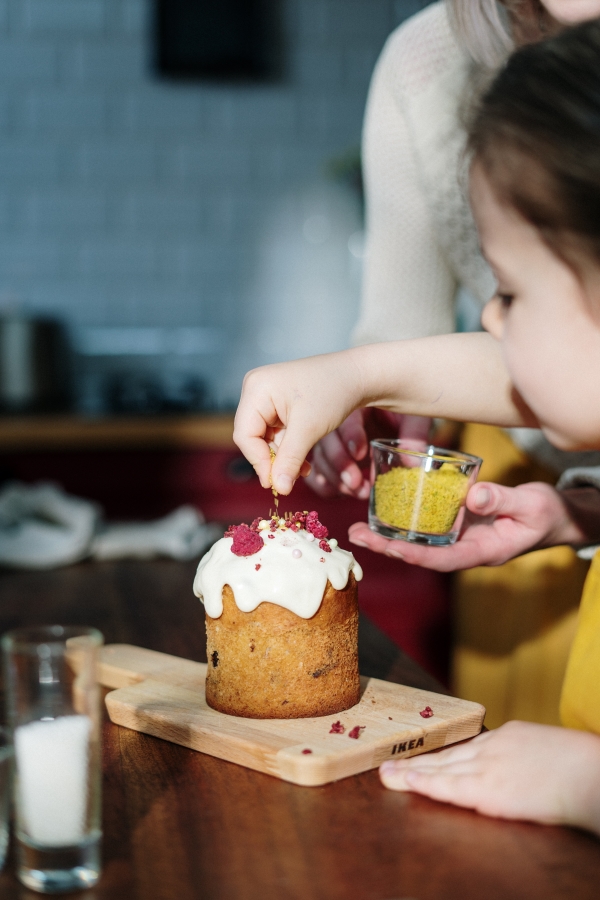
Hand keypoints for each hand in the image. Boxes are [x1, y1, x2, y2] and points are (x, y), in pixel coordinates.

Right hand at [233, 352, 366, 493]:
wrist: (356, 375)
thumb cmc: (333, 393)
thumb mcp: (309, 430)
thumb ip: (289, 460)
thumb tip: (279, 489)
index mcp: (256, 388)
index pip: (245, 434)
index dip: (258, 461)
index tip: (275, 484)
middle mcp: (255, 389)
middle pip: (252, 436)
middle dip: (272, 459)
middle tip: (289, 480)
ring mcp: (265, 396)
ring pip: (264, 438)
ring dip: (283, 457)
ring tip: (304, 469)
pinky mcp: (277, 404)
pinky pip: (275, 433)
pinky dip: (288, 448)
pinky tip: (304, 459)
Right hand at [306, 410, 431, 499]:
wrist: (403, 415)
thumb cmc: (408, 407)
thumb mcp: (415, 415)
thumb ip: (414, 434)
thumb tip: (411, 463)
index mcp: (358, 400)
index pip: (347, 415)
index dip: (351, 435)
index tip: (360, 454)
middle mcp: (338, 416)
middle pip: (325, 437)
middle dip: (339, 463)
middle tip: (356, 483)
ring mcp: (331, 437)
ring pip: (318, 457)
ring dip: (334, 479)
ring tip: (359, 492)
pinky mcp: (330, 455)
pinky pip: (317, 470)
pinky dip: (324, 485)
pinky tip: (342, 493)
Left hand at [348, 482, 598, 569]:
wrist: (553, 516)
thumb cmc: (546, 513)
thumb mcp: (531, 504)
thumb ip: (503, 500)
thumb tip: (472, 495)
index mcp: (483, 551)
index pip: (444, 559)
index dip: (416, 555)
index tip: (391, 549)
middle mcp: (465, 548)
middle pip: (421, 553)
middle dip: (388, 547)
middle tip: (355, 535)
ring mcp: (460, 537)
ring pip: (419, 541)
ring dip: (388, 536)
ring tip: (356, 528)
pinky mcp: (458, 523)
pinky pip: (427, 526)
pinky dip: (404, 521)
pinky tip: (383, 510)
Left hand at [379, 721, 599, 834]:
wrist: (593, 773)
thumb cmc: (583, 765)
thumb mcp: (550, 749)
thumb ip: (529, 757)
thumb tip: (523, 770)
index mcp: (512, 735)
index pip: (469, 746)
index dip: (444, 755)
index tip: (425, 757)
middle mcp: (495, 746)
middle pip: (449, 754)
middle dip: (419, 760)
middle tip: (390, 761)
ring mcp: (489, 766)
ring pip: (443, 769)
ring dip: (413, 772)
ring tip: (387, 774)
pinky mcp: (489, 789)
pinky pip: (449, 787)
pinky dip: (425, 784)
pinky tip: (407, 782)